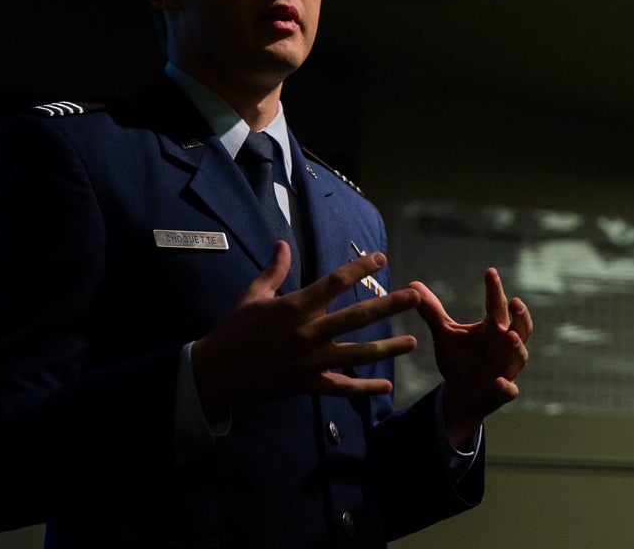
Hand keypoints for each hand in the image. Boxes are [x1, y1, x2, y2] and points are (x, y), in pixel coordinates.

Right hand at [191, 242, 420, 413]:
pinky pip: (342, 387)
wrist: (218, 370)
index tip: (380, 258)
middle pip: (358, 316)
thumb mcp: (252, 294)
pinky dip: (364, 388)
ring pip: (358, 354)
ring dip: (387, 348)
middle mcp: (309, 332)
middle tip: (415, 297)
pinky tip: (386, 386)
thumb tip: (283, 244)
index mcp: (296, 307)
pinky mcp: (308, 383)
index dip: (360, 268)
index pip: (335, 282)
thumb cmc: (234, 328)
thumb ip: (274, 270)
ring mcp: (311, 360)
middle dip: (389, 305)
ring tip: (412, 342)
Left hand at [410, 268, 531, 446]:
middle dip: (520, 316)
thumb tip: (412, 284)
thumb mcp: (444, 333)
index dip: (495, 289)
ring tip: (508, 336)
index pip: (496, 305)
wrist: (460, 394)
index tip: (490, 271)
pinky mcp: (503, 390)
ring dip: (516, 345)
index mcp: (493, 328)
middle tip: (515, 301)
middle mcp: (505, 344)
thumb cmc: (458, 359)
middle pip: (520, 327)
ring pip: (520, 354)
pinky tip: (499, 381)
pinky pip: (509, 389)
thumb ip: (432, 311)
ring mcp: (507, 368)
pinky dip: (505, 386)